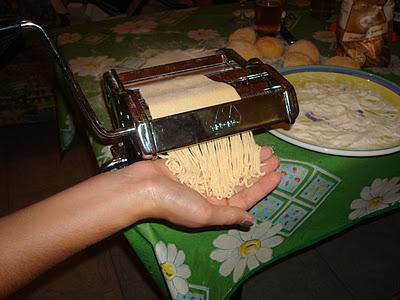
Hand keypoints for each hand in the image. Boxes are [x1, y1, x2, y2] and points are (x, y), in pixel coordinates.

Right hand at [112, 146, 280, 227]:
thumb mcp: (205, 214)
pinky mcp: (194, 163)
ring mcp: (203, 177)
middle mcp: (211, 194)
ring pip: (231, 167)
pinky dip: (229, 152)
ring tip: (263, 150)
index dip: (263, 186)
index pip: (246, 198)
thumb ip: (229, 216)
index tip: (279, 174)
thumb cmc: (174, 203)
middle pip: (241, 181)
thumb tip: (250, 221)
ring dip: (247, 159)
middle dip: (258, 170)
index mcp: (215, 208)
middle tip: (274, 157)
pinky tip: (240, 145)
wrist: (142, 186)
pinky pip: (216, 157)